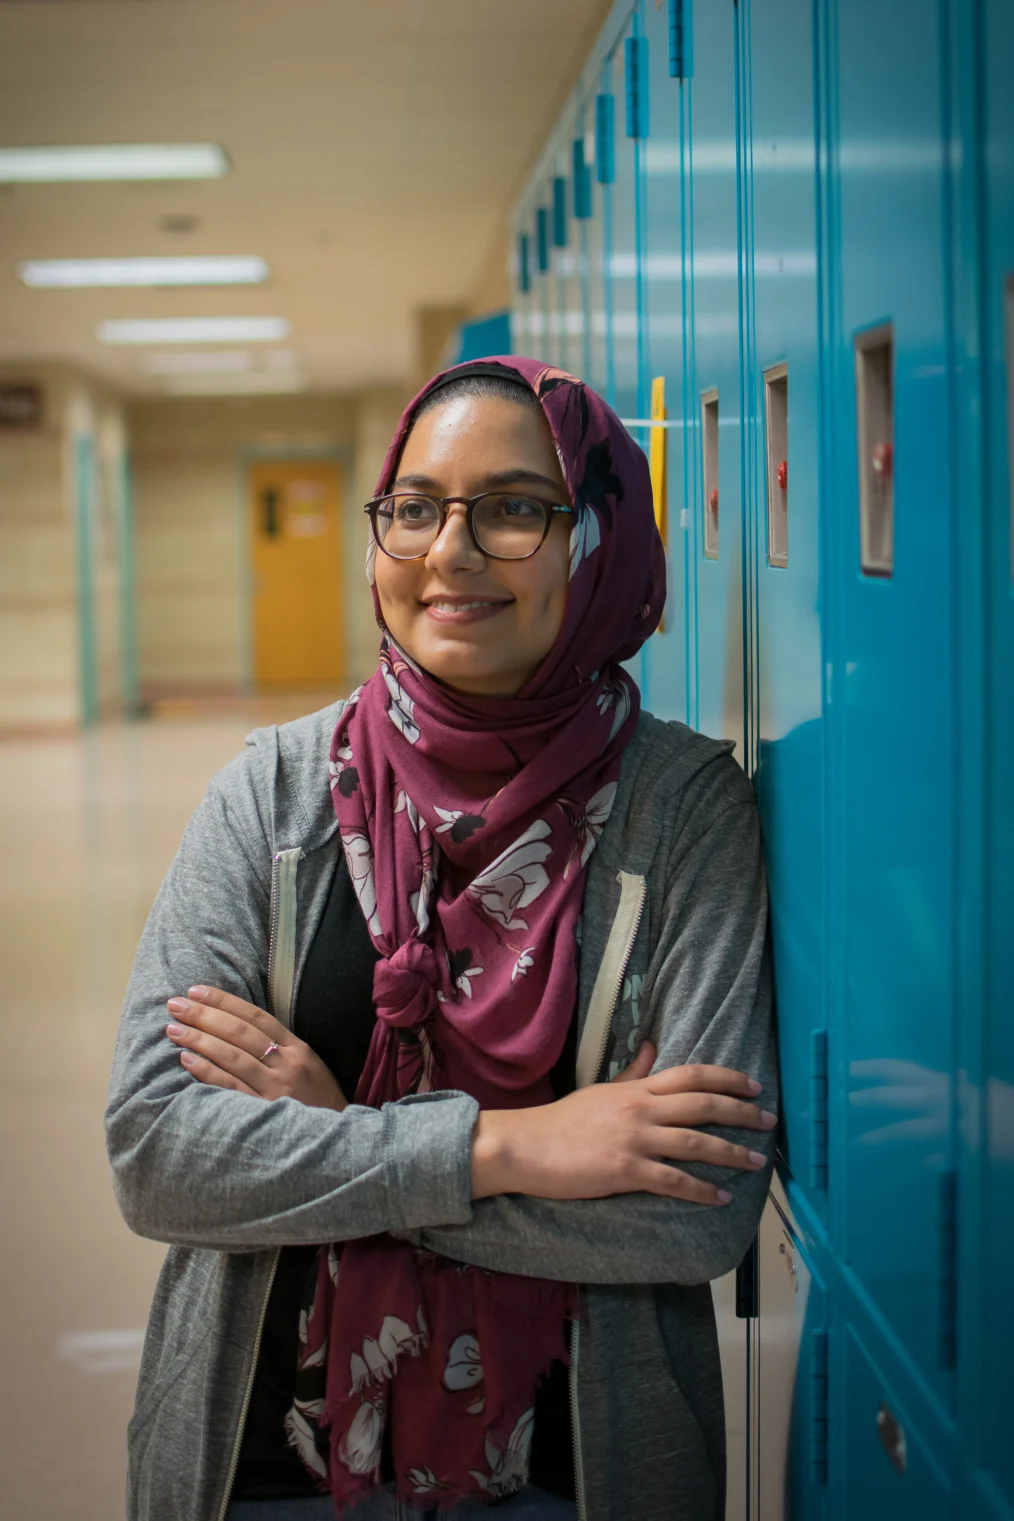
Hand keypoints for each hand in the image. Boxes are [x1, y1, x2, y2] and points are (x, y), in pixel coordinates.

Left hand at [165, 985, 347, 1111]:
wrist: (335, 1140)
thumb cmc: (318, 1103)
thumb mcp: (308, 1066)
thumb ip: (280, 1047)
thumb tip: (236, 1027)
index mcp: (298, 1049)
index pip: (256, 1016)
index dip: (224, 1001)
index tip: (196, 990)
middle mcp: (287, 1065)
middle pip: (240, 1032)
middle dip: (205, 1015)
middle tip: (176, 1004)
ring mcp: (275, 1089)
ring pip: (232, 1056)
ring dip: (200, 1040)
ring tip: (174, 1029)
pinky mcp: (264, 1112)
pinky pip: (230, 1088)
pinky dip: (207, 1072)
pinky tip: (187, 1060)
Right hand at [470, 1041, 774, 1205]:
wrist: (525, 1146)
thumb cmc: (561, 1122)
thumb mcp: (601, 1090)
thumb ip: (633, 1072)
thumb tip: (653, 1048)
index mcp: (636, 1089)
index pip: (691, 1075)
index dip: (727, 1079)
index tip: (754, 1087)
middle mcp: (640, 1109)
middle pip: (703, 1105)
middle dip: (741, 1113)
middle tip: (768, 1121)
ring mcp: (633, 1139)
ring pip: (695, 1143)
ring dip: (731, 1153)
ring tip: (756, 1162)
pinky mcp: (624, 1170)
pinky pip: (673, 1181)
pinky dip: (701, 1190)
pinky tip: (720, 1198)